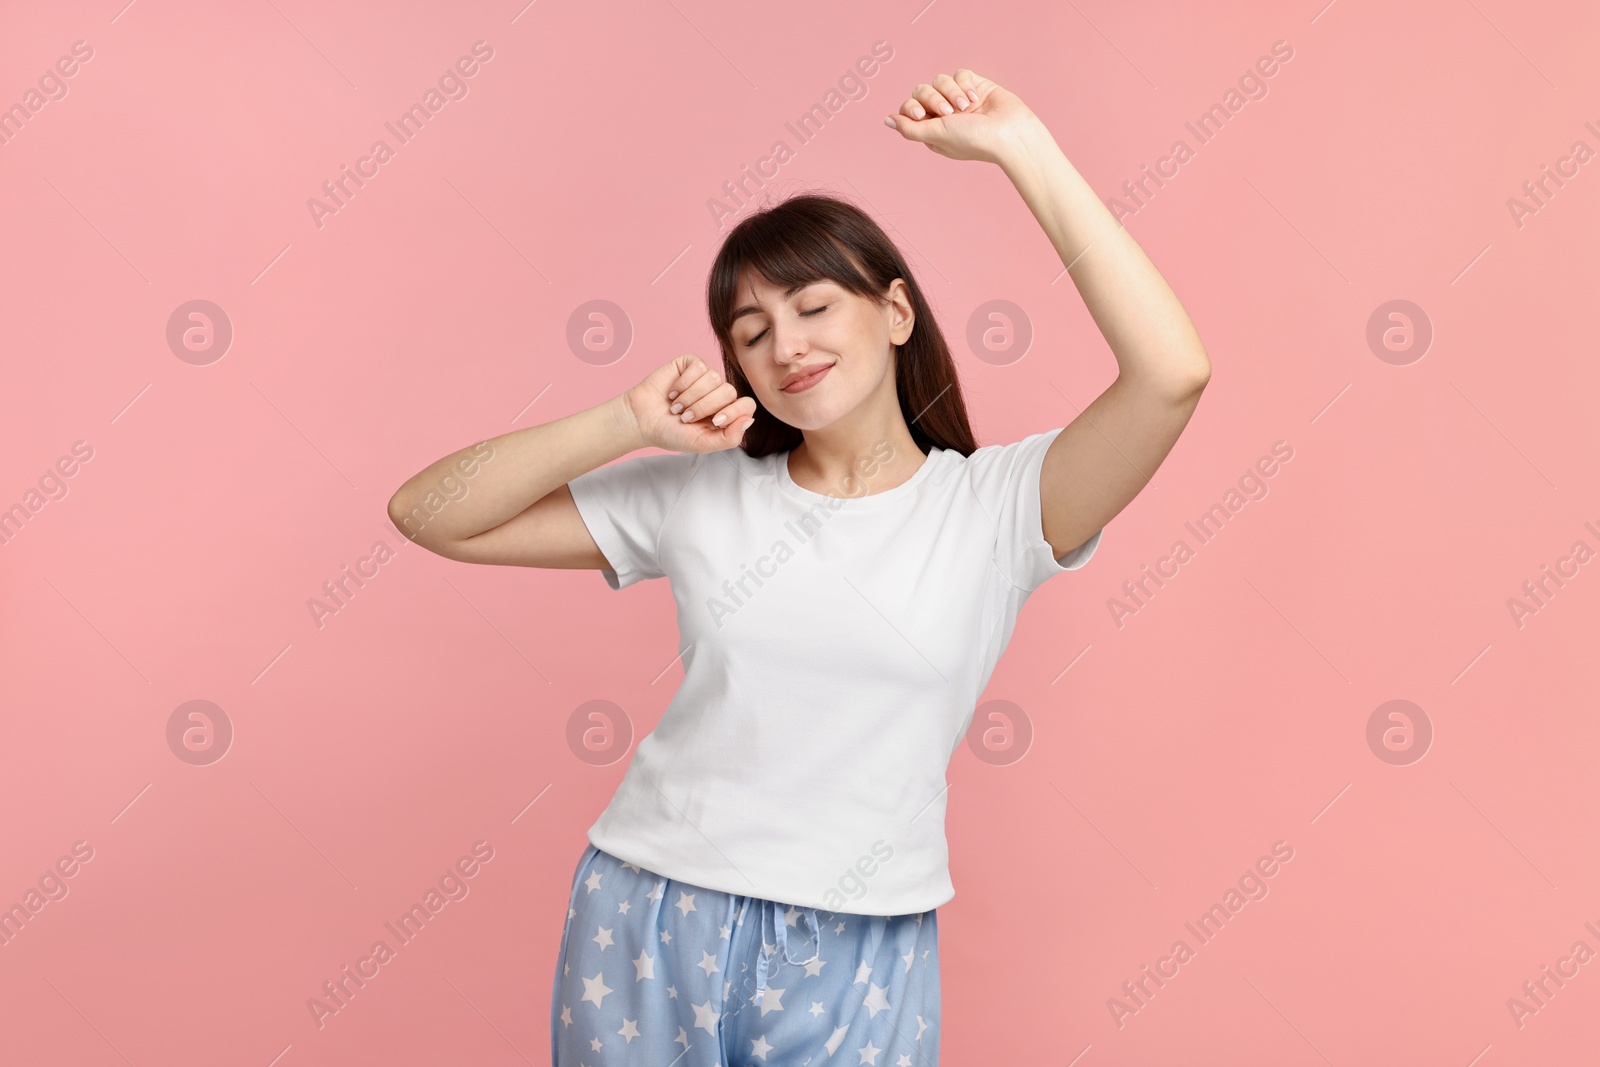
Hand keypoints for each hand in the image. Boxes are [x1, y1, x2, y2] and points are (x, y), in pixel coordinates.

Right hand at [622, 355, 756, 452]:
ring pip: (714, 378)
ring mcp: (705, 378)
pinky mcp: (690, 365)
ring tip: (676, 407)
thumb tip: (749, 420)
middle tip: (685, 417)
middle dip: (705, 407)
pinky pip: (699, 367)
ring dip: (691, 397)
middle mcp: (718, 394)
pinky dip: (684, 383)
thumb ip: (730, 438)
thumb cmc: (671, 433)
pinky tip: (672, 393)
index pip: (746, 405)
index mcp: (725, 413)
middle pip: (729, 391)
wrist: (642, 420)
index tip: (714, 422)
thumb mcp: (703, 444)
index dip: (733, 412)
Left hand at [883, 68, 1038, 164]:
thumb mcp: (935, 136)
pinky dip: (965, 84)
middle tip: (949, 113)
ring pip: (940, 80)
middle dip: (933, 99)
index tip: (923, 115)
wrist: (1008, 133)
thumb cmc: (972, 140)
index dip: (912, 107)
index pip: (909, 107)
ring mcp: (959, 99)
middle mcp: (944, 114)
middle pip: (922, 91)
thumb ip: (909, 128)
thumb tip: (887, 120)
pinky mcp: (975, 86)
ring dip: (952, 92)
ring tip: (966, 107)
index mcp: (932, 129)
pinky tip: (975, 98)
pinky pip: (960, 74)